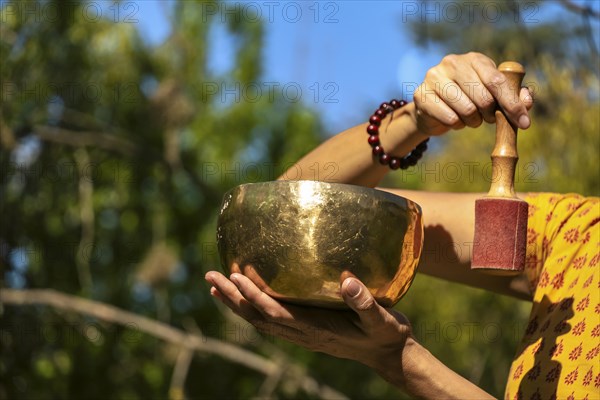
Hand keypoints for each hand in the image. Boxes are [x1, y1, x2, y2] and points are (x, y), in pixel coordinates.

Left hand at [205, 271, 412, 379]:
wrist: (389, 356)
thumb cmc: (386, 336)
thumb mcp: (381, 320)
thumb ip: (364, 302)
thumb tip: (347, 281)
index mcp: (316, 329)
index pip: (275, 312)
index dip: (253, 296)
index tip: (235, 276)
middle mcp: (303, 334)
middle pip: (258, 317)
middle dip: (233, 298)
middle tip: (210, 277)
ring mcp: (302, 334)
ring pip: (260, 320)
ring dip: (236, 303)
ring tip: (216, 286)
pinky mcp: (306, 331)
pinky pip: (271, 319)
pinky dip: (252, 307)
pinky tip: (246, 295)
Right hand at [414, 52, 533, 135]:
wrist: (432, 108)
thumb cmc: (468, 99)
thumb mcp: (493, 95)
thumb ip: (513, 96)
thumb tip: (527, 100)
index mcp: (474, 58)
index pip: (497, 81)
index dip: (512, 103)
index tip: (523, 122)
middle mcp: (452, 62)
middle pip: (483, 97)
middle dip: (490, 114)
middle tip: (487, 118)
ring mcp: (434, 77)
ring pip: (467, 109)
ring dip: (473, 121)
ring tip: (469, 118)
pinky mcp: (422, 95)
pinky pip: (450, 118)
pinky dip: (456, 125)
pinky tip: (453, 119)